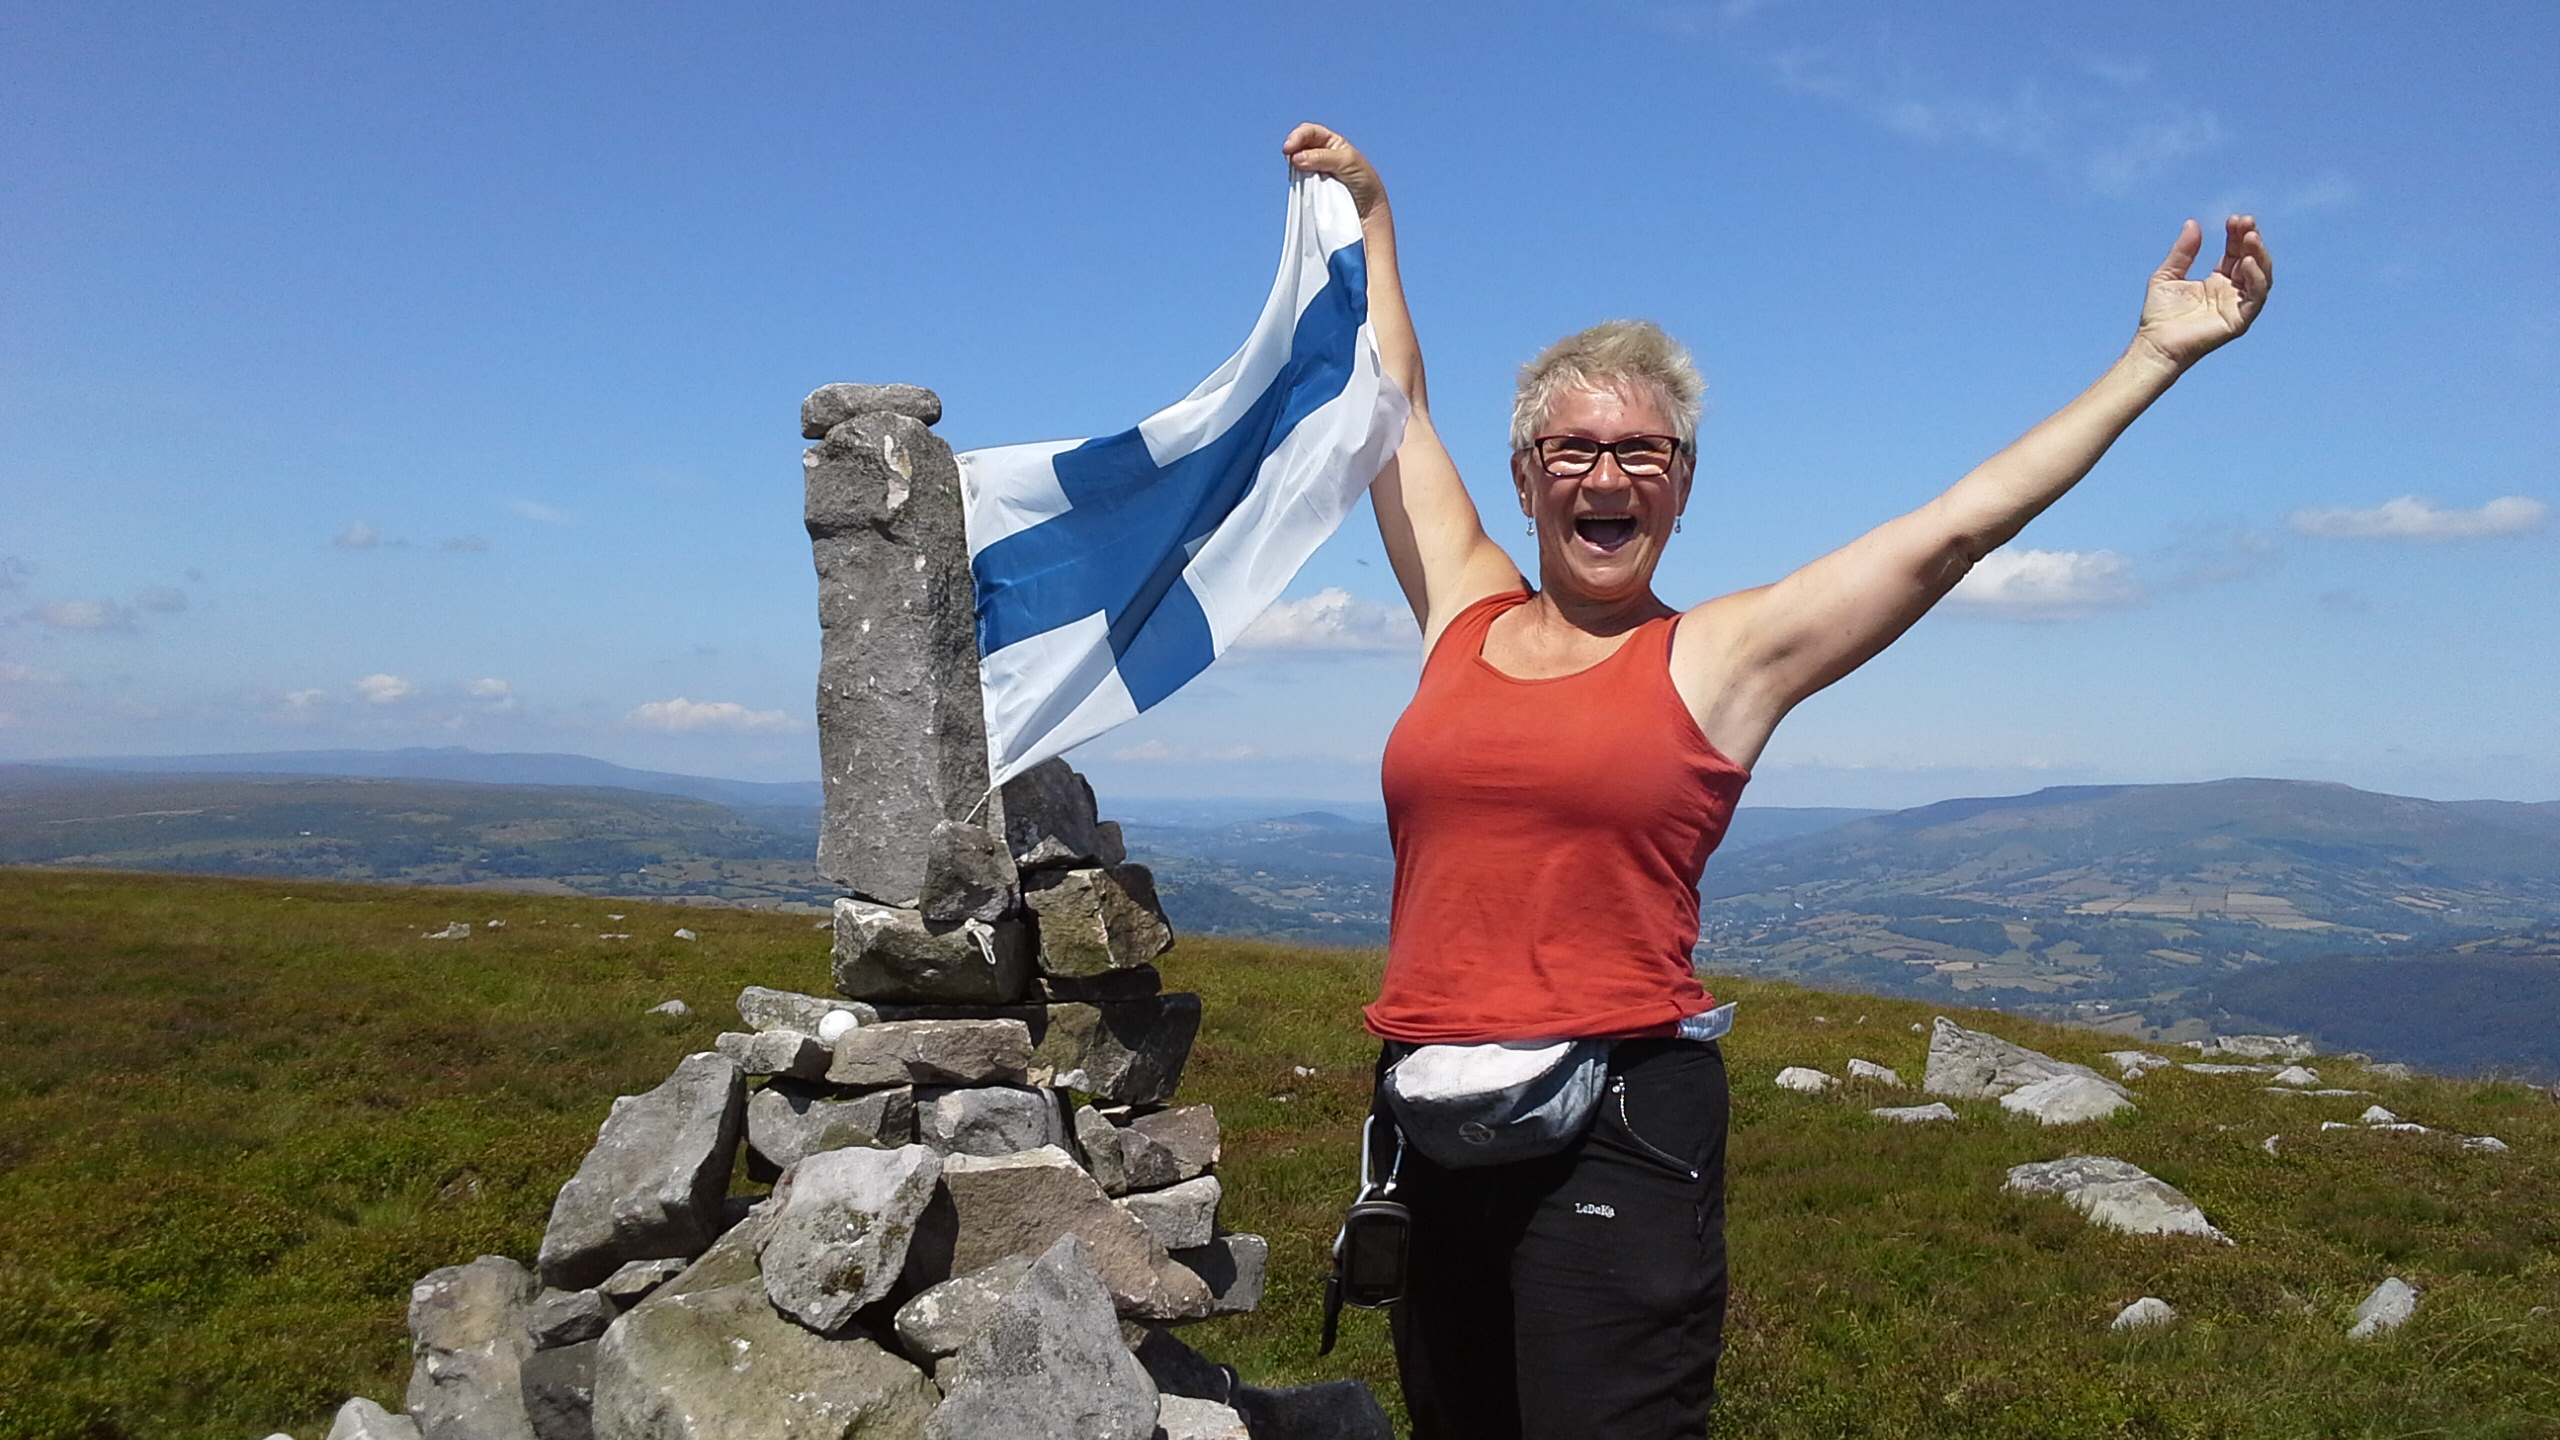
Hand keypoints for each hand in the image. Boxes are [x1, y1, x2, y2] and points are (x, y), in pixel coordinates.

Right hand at [1283, 123, 1387, 218]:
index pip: (1310, 132)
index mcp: (1332, 142)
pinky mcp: (1311, 188)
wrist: (1368, 209)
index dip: (1297, 136)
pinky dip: (1297, 182)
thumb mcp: (1347, 163)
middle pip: (1299, 145)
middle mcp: (1321, 154)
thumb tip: (1295, 157)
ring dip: (1294, 168)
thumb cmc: (1364, 182)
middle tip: (1291, 161)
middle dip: (1292, 150)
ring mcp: (1315, 171)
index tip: (1289, 148)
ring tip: (1298, 175)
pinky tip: (1301, 185)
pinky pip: (1299, 181)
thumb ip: (1322, 157)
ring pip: (1296, 164)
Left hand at [2133, 215, 2272, 369]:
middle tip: (2245, 222)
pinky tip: (2247, 262)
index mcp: (2217, 281)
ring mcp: (2237, 306)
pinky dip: (2256, 278)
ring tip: (2250, 236)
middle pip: (2251, 260)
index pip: (2235, 252)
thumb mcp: (2168, 274)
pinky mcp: (2239, 320)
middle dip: (2251, 240)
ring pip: (2261, 276)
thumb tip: (2192, 223)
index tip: (2234, 219)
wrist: (2154, 344)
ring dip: (2259, 255)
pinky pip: (2256, 297)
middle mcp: (2232, 292)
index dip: (2237, 235)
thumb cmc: (2159, 315)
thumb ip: (2182, 251)